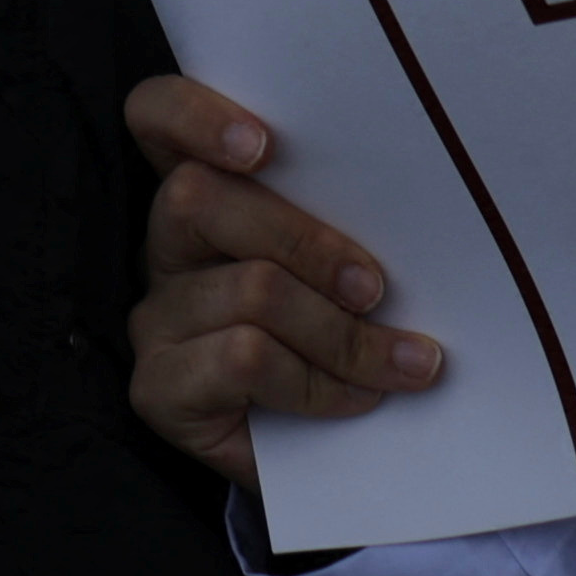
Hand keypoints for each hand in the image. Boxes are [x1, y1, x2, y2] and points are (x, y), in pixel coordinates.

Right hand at [125, 75, 446, 490]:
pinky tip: (357, 400)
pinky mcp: (157, 387)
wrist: (332, 460)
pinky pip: (243, 360)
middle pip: (197, 197)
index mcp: (204, 194)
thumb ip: (349, 225)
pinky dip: (317, 381)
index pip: (155, 117)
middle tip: (375, 288)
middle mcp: (165, 248)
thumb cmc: (346, 341)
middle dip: (305, 241)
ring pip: (247, 289)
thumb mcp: (346, 272)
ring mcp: (155, 318)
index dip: (192, 114)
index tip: (263, 145)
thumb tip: (420, 207)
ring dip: (341, 333)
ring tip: (402, 364)